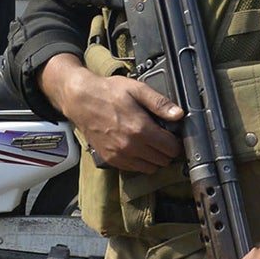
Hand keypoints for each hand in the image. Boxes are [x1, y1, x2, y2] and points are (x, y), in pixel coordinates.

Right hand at [39, 54, 182, 173]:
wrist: (80, 100)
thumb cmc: (107, 92)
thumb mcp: (136, 89)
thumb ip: (159, 103)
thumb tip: (178, 114)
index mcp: (140, 128)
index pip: (171, 148)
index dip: (176, 142)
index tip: (173, 135)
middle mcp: (130, 146)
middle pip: (162, 160)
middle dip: (167, 151)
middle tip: (164, 139)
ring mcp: (119, 155)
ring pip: (150, 168)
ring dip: (155, 158)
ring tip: (151, 144)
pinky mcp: (110, 159)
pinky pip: (134, 169)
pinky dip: (140, 162)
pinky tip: (138, 148)